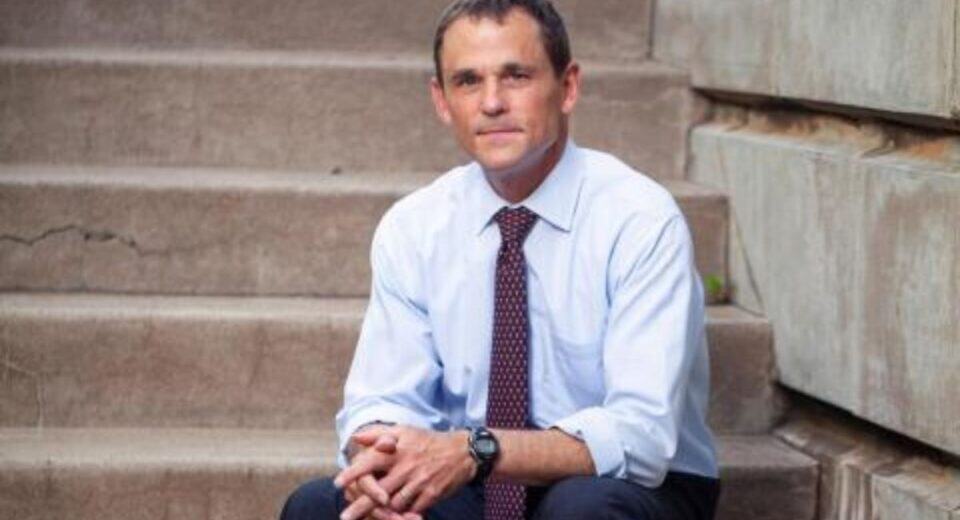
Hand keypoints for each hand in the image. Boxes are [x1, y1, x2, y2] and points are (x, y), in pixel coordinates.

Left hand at [339, 426, 476, 515]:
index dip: (354, 472)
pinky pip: (412, 509)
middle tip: (345, 517)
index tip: (338, 483)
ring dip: (381, 513)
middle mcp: (406, 467)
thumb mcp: (404, 431)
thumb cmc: (428, 441)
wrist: (462, 452)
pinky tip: (395, 517)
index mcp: (398, 451)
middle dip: (360, 506)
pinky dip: (402, 515)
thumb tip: (355, 438)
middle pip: (379, 490)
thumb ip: (378, 433)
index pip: (371, 461)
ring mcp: (419, 482)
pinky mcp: (431, 495)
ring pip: (394, 504)